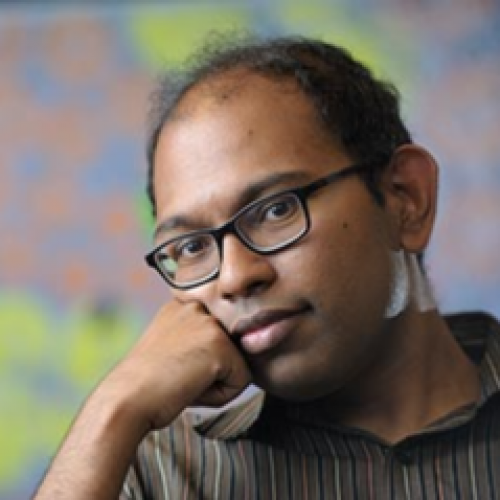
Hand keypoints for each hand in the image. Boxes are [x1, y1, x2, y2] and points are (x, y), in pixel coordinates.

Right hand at [103, 300, 251, 431]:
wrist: (126, 399)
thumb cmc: (146, 383)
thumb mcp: (171, 346)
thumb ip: (196, 339)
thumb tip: (231, 348)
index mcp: (183, 304)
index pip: (217, 337)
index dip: (202, 361)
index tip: (174, 366)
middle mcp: (198, 306)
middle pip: (230, 349)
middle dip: (212, 370)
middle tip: (178, 375)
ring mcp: (210, 323)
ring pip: (238, 364)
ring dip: (217, 382)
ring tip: (184, 381)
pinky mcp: (220, 345)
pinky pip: (242, 381)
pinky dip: (221, 395)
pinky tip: (191, 389)